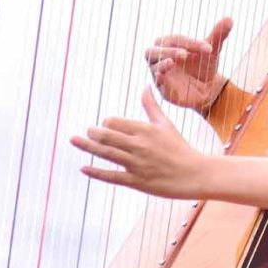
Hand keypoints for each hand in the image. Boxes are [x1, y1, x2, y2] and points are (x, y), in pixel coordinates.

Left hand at [72, 89, 212, 198]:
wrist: (193, 174)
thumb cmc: (180, 147)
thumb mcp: (166, 124)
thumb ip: (151, 106)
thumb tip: (145, 86)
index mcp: (145, 130)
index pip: (115, 122)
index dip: (106, 123)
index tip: (104, 125)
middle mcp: (139, 146)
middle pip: (106, 136)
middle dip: (93, 133)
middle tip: (86, 131)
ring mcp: (136, 164)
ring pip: (106, 154)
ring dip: (87, 146)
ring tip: (74, 140)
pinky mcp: (136, 181)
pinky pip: (111, 176)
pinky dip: (95, 172)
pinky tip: (83, 167)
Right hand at [147, 18, 231, 111]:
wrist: (208, 88)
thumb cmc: (204, 65)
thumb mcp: (213, 50)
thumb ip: (219, 34)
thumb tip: (230, 18)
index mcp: (170, 45)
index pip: (175, 40)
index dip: (191, 43)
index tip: (209, 48)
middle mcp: (161, 58)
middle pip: (152, 50)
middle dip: (168, 50)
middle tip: (184, 54)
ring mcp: (160, 73)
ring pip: (152, 65)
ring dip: (162, 63)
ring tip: (173, 62)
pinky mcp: (163, 89)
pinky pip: (156, 83)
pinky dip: (160, 79)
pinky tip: (166, 76)